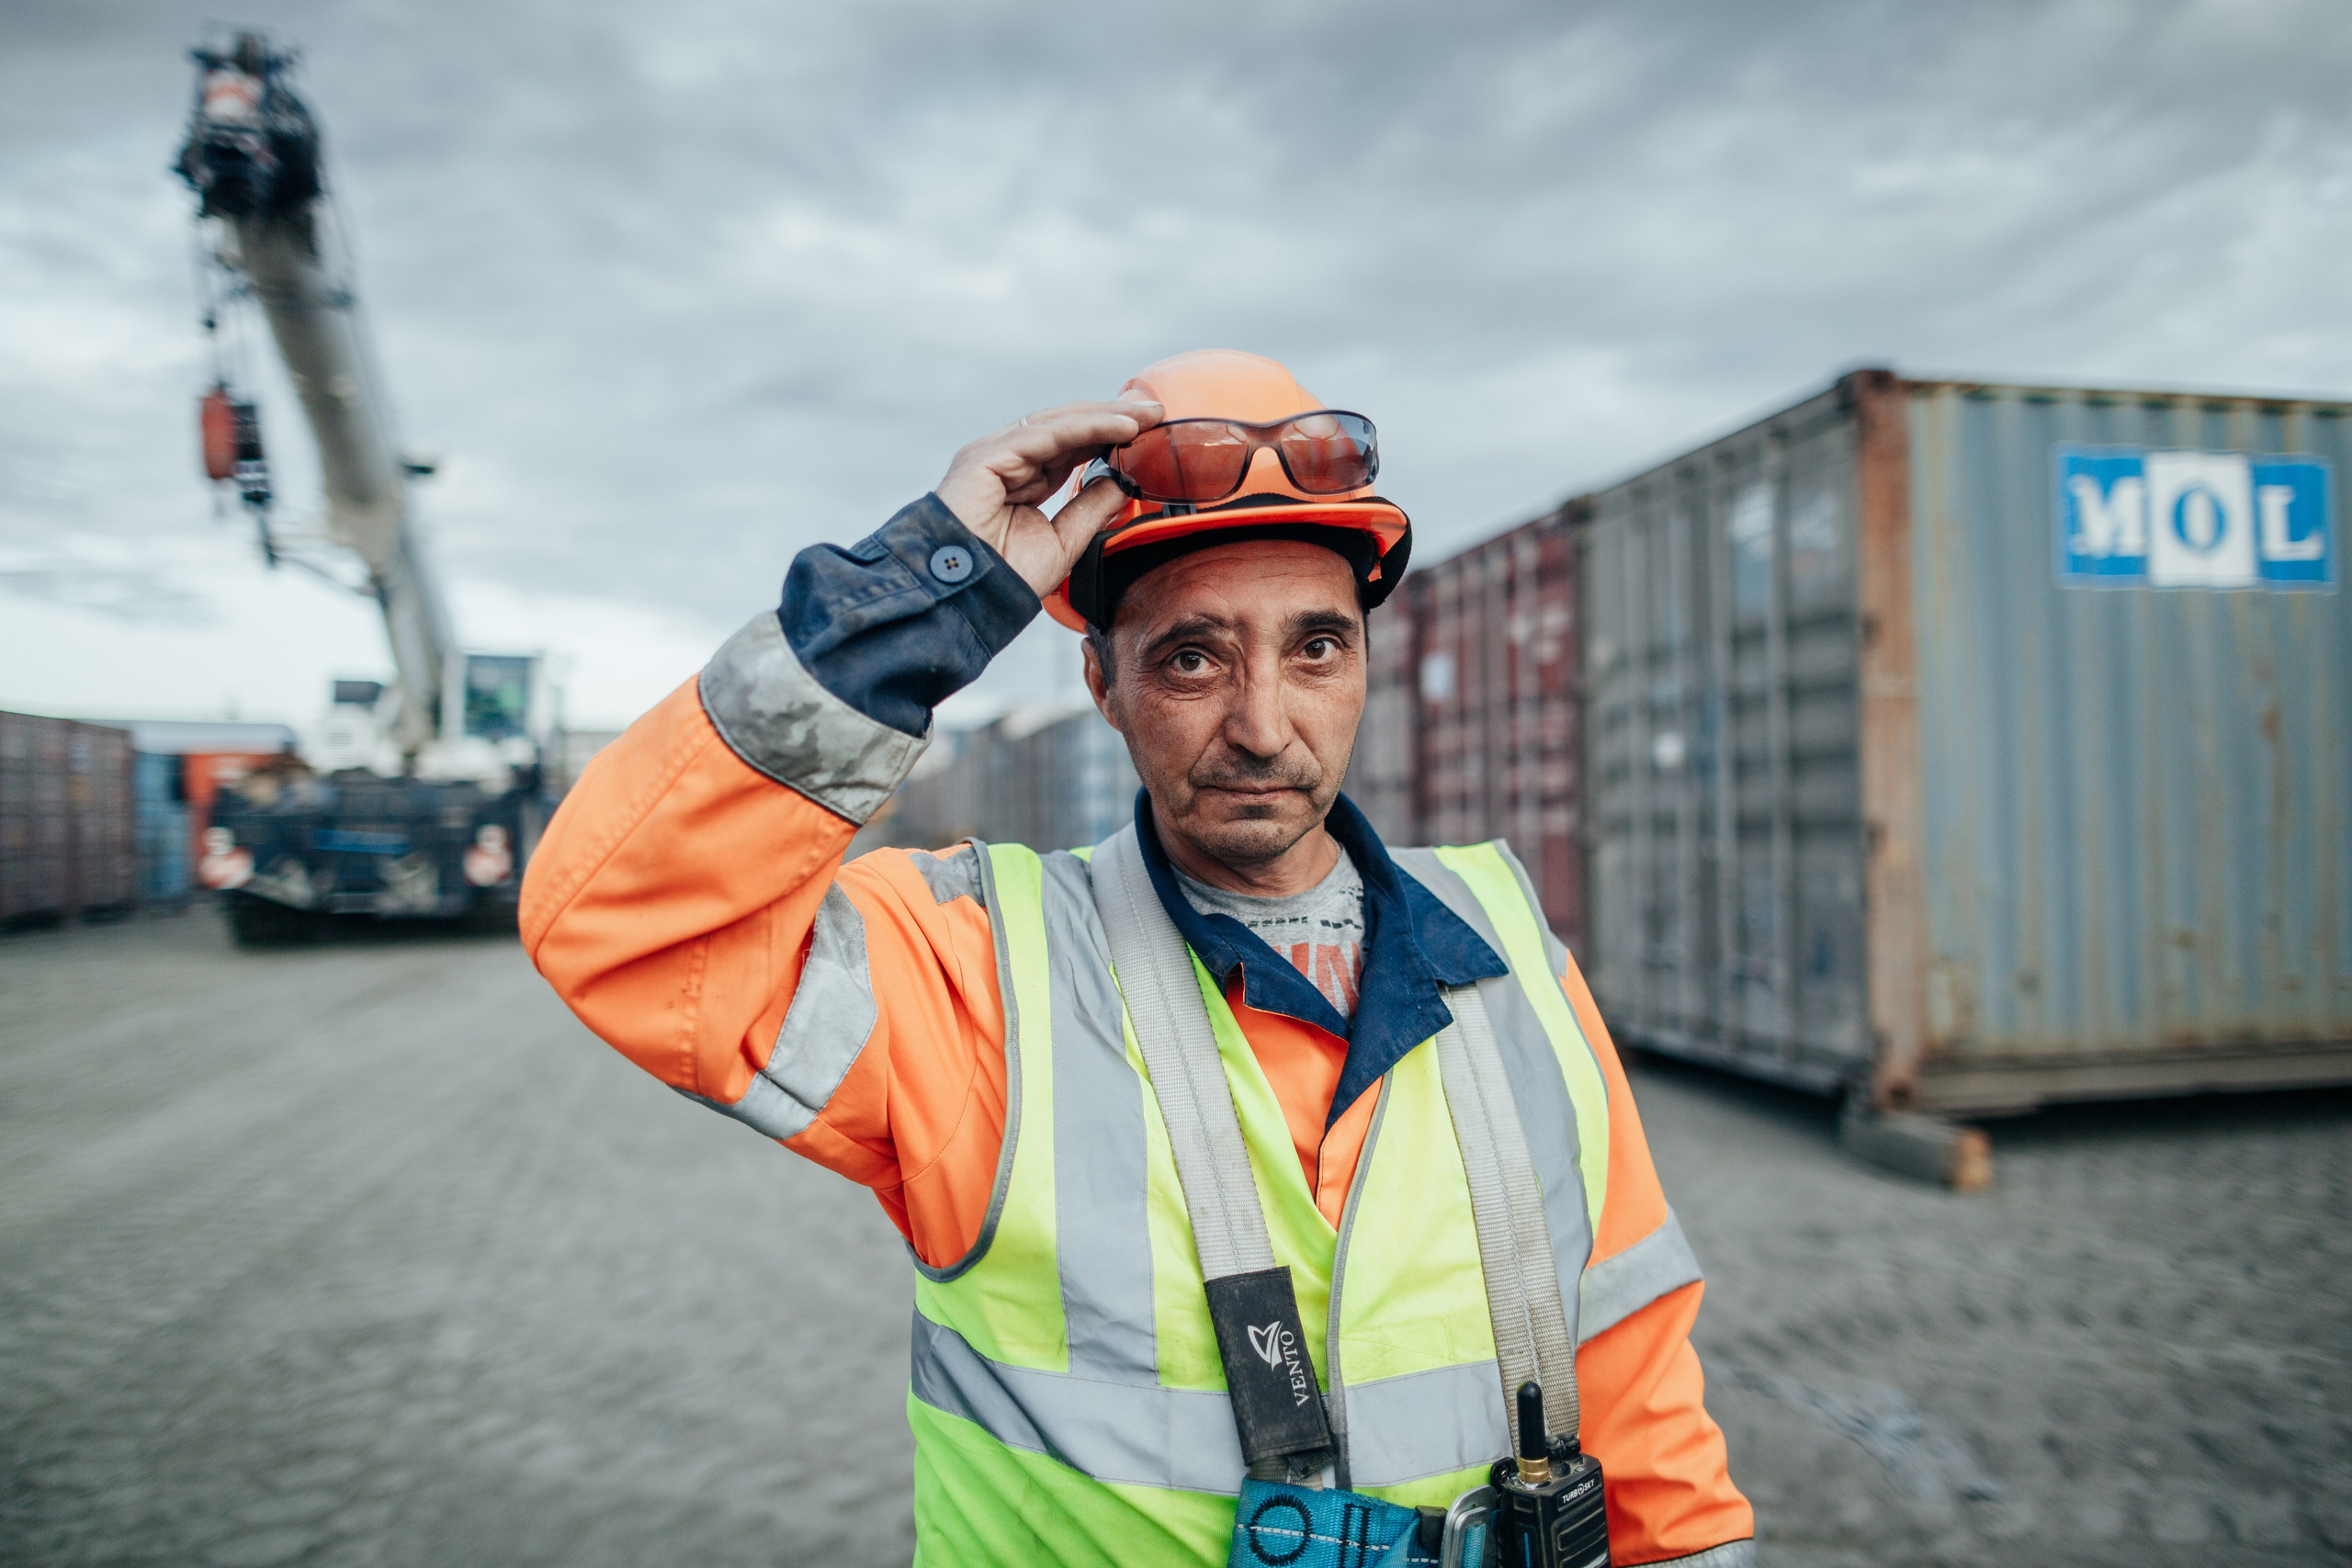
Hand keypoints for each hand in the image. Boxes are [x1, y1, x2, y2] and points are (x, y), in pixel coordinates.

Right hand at [934, 399, 1162, 597]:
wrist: (967, 598)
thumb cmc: (1004, 577)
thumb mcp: (1064, 541)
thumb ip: (1090, 509)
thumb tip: (1122, 484)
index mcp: (1020, 477)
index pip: (1070, 445)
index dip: (1109, 435)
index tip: (1148, 430)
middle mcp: (1006, 459)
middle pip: (1067, 427)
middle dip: (1113, 417)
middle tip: (1156, 411)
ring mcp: (993, 454)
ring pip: (1059, 424)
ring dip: (1106, 416)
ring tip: (1147, 414)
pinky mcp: (986, 457)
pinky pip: (1046, 435)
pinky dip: (1087, 428)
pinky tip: (1121, 427)